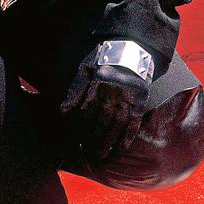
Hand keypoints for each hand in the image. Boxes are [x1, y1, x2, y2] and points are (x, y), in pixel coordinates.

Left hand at [60, 45, 151, 160]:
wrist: (131, 48)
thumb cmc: (105, 58)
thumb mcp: (86, 68)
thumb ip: (75, 89)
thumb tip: (63, 111)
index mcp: (97, 86)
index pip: (86, 112)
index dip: (81, 128)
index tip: (76, 140)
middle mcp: (112, 95)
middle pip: (101, 122)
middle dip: (93, 139)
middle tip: (87, 153)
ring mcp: (127, 99)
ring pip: (116, 126)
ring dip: (108, 143)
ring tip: (101, 156)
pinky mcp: (139, 102)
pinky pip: (133, 123)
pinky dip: (127, 137)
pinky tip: (121, 149)